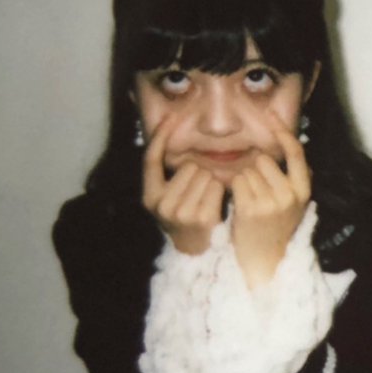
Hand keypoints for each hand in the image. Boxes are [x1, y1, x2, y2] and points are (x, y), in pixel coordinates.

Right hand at [142, 114, 225, 254]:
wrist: (198, 253)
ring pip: (205, 174)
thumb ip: (169, 175)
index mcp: (150, 197)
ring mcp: (182, 212)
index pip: (151, 159)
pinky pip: (218, 187)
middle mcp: (162, 204)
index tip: (170, 119)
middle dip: (198, 173)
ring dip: (211, 182)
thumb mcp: (169, 198)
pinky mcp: (202, 217)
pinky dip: (221, 192)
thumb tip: (172, 134)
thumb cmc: (186, 218)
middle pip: (188, 166)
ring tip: (207, 200)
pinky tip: (217, 205)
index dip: (160, 138)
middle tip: (199, 193)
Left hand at [230, 112, 312, 287]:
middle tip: (257, 193)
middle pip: (264, 160)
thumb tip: (287, 143)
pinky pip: (237, 181)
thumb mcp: (292, 203)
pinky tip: (238, 205)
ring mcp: (271, 202)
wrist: (264, 260)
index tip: (272, 116)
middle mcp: (290, 195)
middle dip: (255, 170)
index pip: (296, 153)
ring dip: (243, 181)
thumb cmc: (273, 227)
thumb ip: (291, 177)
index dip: (283, 132)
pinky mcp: (250, 208)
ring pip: (247, 170)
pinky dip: (233, 190)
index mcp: (303, 191)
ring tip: (248, 202)